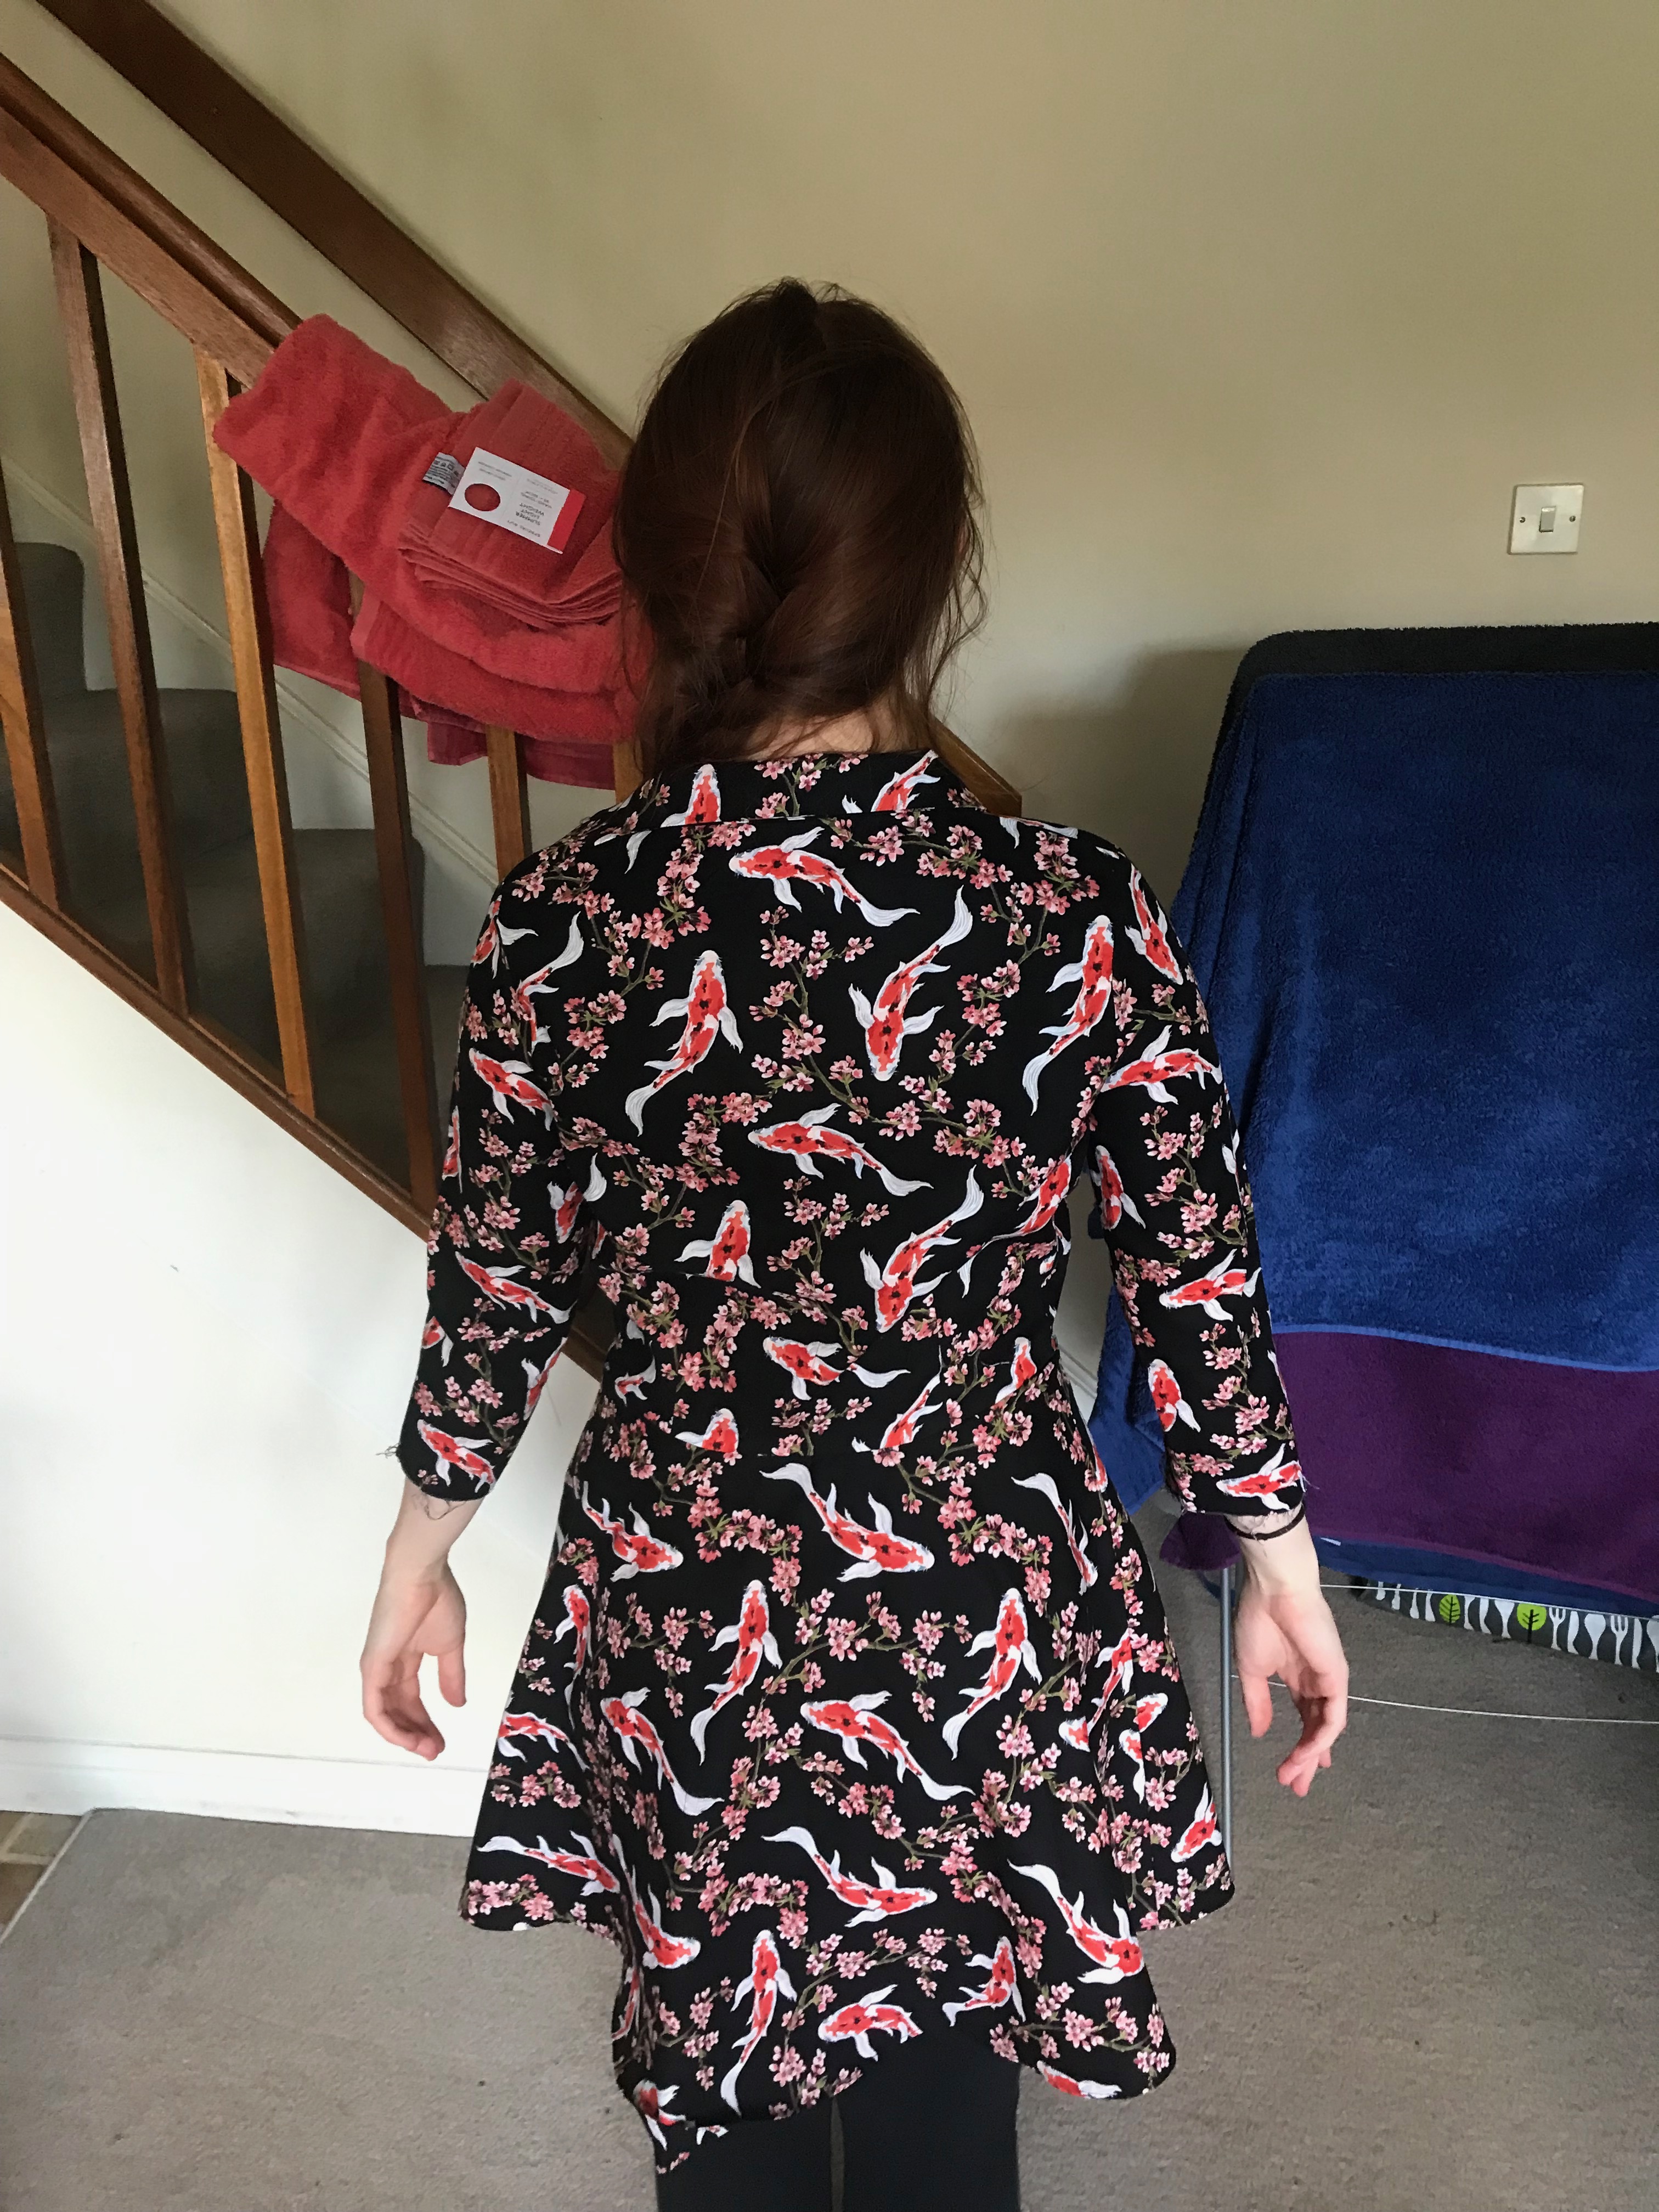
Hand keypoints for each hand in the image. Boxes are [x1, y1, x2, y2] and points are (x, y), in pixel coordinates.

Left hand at [361, 1559, 467, 1759]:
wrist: (421, 1575)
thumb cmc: (437, 1599)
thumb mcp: (450, 1645)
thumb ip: (452, 1675)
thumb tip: (457, 1704)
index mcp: (406, 1658)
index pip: (411, 1699)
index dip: (426, 1721)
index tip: (443, 1740)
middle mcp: (387, 1666)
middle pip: (399, 1710)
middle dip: (418, 1733)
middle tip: (436, 1750)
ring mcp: (377, 1668)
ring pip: (384, 1714)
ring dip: (405, 1736)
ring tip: (427, 1749)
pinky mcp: (371, 1667)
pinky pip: (375, 1707)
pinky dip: (390, 1727)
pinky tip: (408, 1739)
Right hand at [1232, 1527, 1348, 1794]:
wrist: (1274, 1591)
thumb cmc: (1260, 1621)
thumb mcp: (1251, 1669)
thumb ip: (1257, 1702)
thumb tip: (1260, 1733)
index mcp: (1297, 1677)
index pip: (1304, 1719)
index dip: (1299, 1746)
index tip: (1289, 1772)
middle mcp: (1317, 1682)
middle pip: (1316, 1729)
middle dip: (1306, 1759)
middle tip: (1296, 1787)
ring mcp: (1329, 1681)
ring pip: (1325, 1728)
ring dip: (1310, 1754)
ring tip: (1293, 1775)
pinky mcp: (1337, 1678)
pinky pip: (1332, 1717)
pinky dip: (1319, 1738)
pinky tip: (1303, 1754)